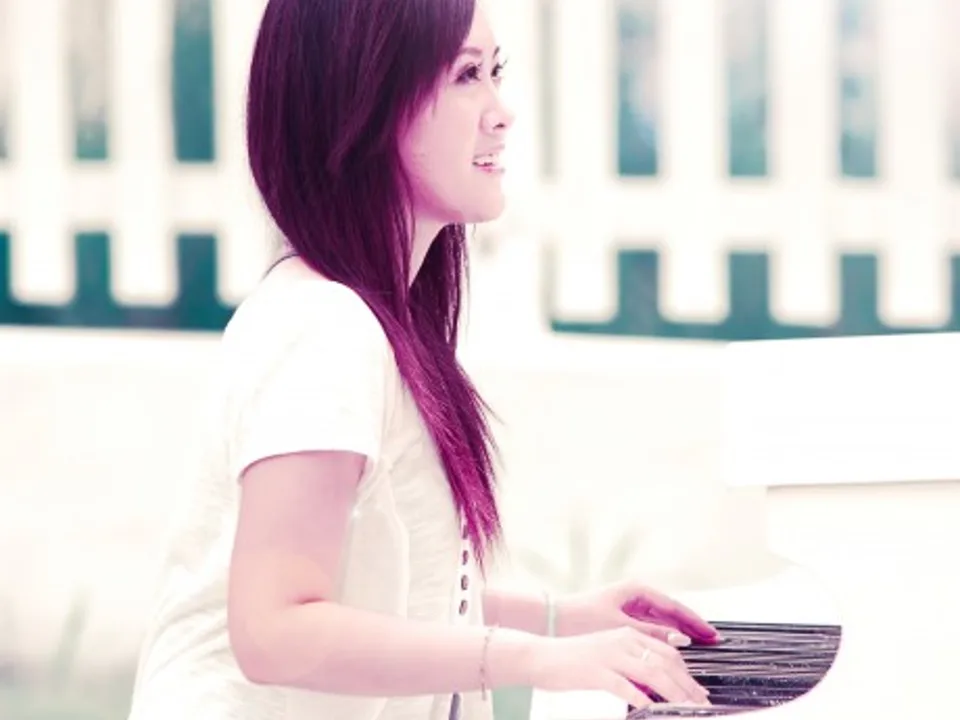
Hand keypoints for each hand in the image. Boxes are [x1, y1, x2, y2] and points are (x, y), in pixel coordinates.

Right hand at [526, 626, 710, 708]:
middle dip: (686, 684)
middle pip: (664, 661)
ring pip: (651, 672)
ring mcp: (608, 655)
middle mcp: (621, 640)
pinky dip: (641, 698)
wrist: (540, 656)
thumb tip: (655, 684)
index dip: (686, 672)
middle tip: (699, 702)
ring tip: (684, 707)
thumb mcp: (607, 654)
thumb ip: (631, 664)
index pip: (666, 651)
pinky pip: (625, 686)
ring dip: (672, 692)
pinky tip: (649, 708)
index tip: (696, 690)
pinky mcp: (595, 671)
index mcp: (626, 635)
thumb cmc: (573, 660)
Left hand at [556, 580, 719, 646]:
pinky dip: (665, 637)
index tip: (712, 633)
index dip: (695, 621)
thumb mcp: (620, 626)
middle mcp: (637, 596)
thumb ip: (651, 632)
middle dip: (693, 627)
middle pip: (673, 613)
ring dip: (681, 633)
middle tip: (714, 641)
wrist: (554, 620)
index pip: (675, 606)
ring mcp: (632, 607)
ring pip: (664, 621)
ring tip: (701, 647)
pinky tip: (676, 649)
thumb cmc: (581, 618)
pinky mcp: (625, 619)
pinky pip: (652, 628)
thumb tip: (680, 639)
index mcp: (637, 590)